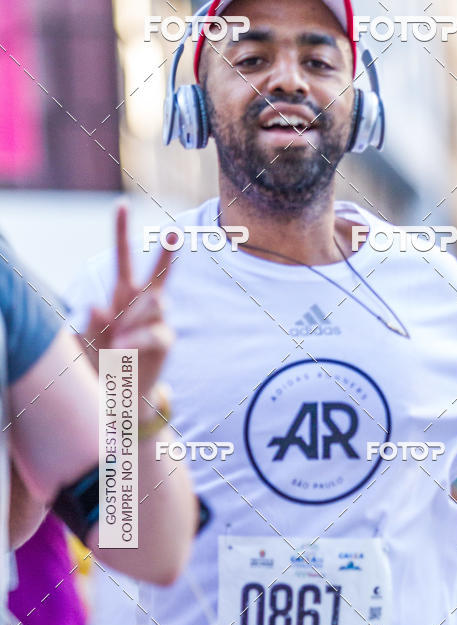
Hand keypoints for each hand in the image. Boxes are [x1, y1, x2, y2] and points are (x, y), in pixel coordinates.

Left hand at [83, 204, 174, 399]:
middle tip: (173, 231)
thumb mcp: (87, 339)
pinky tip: (123, 349)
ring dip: (134, 317)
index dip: (121, 231)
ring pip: (154, 302)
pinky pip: (150, 333)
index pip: (124, 257)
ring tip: (119, 340)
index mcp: (122, 294)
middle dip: (166, 253)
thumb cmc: (102, 359)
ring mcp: (157, 321)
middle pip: (158, 273)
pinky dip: (134, 341)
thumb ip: (88, 323)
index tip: (121, 205)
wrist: (120, 392)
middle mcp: (143, 303)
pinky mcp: (164, 340)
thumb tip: (93, 305)